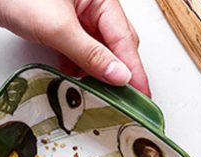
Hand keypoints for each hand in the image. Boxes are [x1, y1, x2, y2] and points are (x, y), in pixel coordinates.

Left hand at [0, 0, 150, 96]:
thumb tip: (119, 76)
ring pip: (98, 52)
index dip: (135, 71)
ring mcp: (74, 16)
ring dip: (98, 74)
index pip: (126, 40)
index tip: (143, 98)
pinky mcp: (58, 26)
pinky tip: (74, 81)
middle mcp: (91, 5)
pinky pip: (78, 52)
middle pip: (117, 46)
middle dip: (119, 74)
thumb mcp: (57, 28)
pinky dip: (79, 68)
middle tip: (124, 104)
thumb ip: (91, 54)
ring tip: (97, 96)